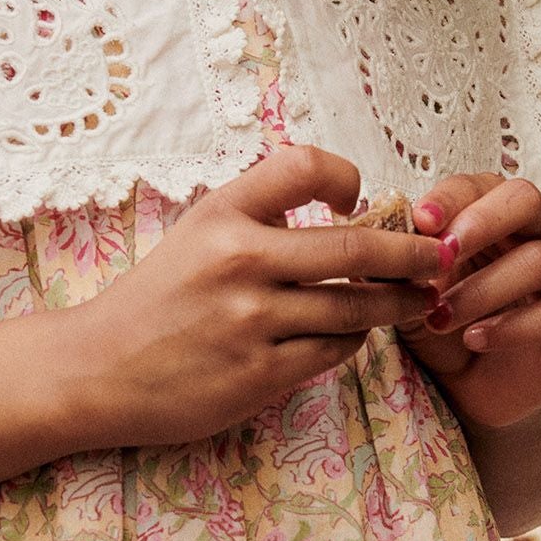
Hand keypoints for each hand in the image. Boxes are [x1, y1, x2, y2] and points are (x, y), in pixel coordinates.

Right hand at [83, 145, 445, 449]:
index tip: (362, 199)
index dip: (347, 176)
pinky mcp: (259, 374)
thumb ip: (260, 215)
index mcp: (222, 215)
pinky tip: (356, 335)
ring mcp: (251, 321)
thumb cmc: (157, 298)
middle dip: (413, 255)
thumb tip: (347, 209)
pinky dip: (355, 342)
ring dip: (396, 304)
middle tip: (441, 257)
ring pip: (355, 309)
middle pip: (356, 250)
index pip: (304, 166)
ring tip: (419, 300)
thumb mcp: (197, 233)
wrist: (99, 368)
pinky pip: (333, 353)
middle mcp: (240, 262)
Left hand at [398, 175, 540, 430]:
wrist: (473, 392)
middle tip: (443, 252)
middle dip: (482, 222)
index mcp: (495, 214)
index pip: (479, 185)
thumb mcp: (410, 295)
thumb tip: (368, 229)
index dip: (450, 198)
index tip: (418, 220)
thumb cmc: (445, 330)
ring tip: (443, 317)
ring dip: (485, 288)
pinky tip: (478, 339)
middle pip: (526, 200)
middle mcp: (539, 232)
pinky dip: (515, 325)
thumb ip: (395, 264)